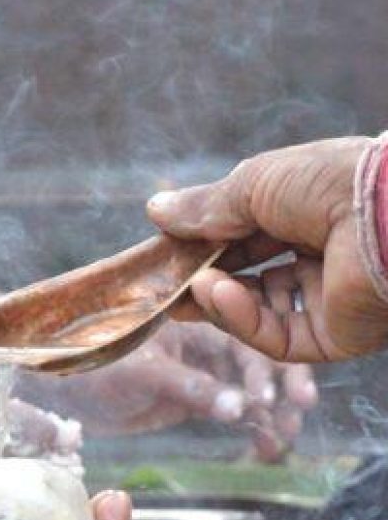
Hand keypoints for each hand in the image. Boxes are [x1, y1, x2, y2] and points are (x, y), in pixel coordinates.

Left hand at [42, 321, 316, 459]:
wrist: (65, 395)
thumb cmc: (95, 368)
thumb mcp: (144, 374)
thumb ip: (190, 388)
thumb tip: (239, 408)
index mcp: (194, 318)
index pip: (243, 335)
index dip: (265, 366)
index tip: (276, 399)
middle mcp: (205, 340)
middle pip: (256, 361)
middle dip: (279, 391)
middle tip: (293, 420)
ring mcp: (202, 370)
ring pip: (249, 389)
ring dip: (269, 413)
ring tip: (280, 442)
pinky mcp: (196, 398)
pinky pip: (232, 410)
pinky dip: (249, 427)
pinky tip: (263, 447)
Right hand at [148, 137, 387, 361]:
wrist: (387, 213)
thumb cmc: (329, 183)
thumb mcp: (254, 185)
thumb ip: (205, 207)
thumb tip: (154, 210)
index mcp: (309, 212)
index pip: (248, 236)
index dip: (207, 244)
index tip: (167, 251)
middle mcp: (321, 256)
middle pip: (251, 278)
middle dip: (206, 280)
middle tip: (166, 286)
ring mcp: (327, 298)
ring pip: (260, 312)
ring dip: (220, 301)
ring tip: (191, 287)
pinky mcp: (333, 336)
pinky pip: (278, 336)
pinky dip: (242, 319)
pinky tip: (216, 295)